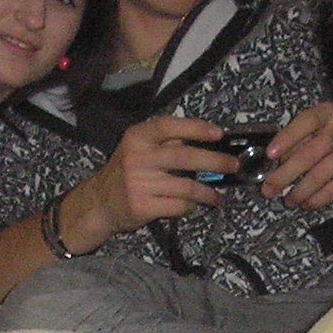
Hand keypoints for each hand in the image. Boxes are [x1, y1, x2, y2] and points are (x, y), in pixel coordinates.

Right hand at [56, 114, 231, 251]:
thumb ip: (165, 142)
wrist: (99, 203)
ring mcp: (139, 183)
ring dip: (208, 192)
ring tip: (217, 195)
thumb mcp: (137, 149)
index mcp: (137, 137)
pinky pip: (178, 205)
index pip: (169, 126)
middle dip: (215, 161)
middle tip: (233, 165)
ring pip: (186, 186)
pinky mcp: (143, 206)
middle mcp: (137, 158)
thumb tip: (208, 141)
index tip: (218, 133)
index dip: (196, 128)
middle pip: (185, 157)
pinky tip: (194, 205)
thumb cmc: (125, 173)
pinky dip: (190, 206)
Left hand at [261, 102, 332, 210]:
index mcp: (328, 113)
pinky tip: (307, 203)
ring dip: (300, 191)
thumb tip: (275, 163)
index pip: (305, 122)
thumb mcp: (320, 127)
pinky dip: (319, 198)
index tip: (269, 154)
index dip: (286, 138)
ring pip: (321, 173)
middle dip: (284, 175)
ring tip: (288, 200)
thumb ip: (300, 139)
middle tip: (268, 190)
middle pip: (308, 154)